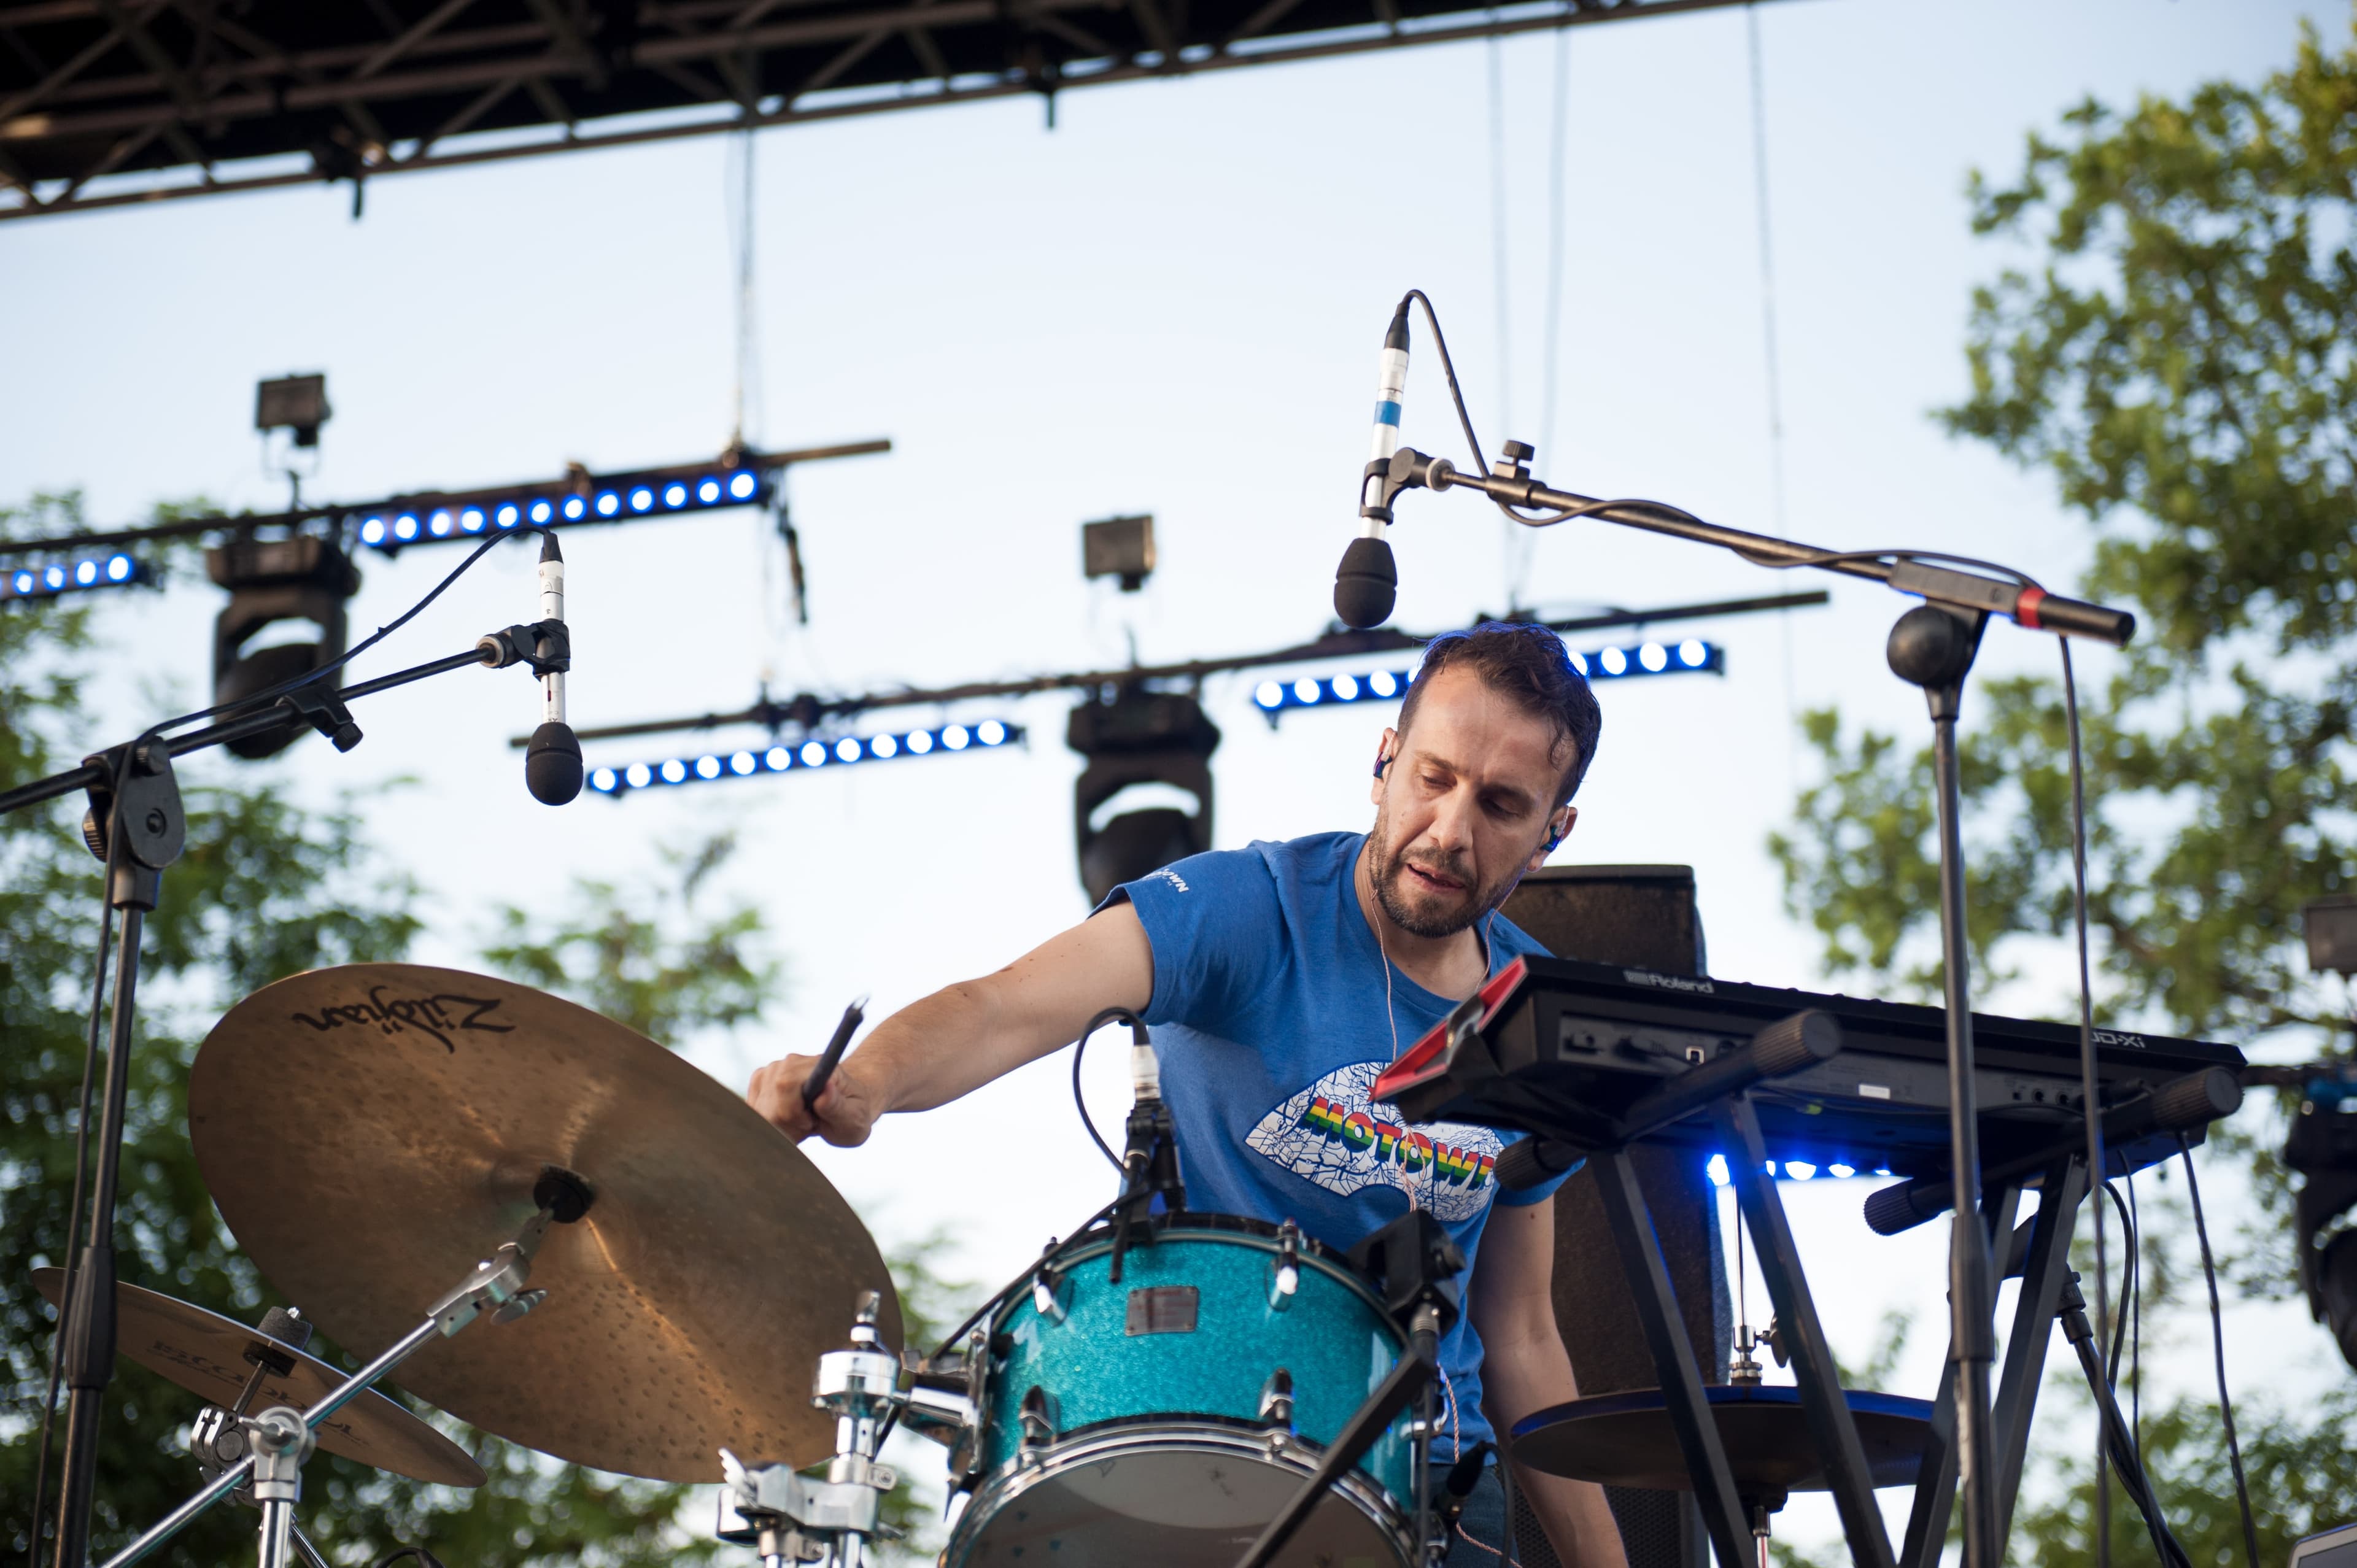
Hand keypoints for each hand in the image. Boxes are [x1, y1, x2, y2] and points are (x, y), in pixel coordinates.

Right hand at [747, 1053, 882, 1145]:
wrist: (844, 1105)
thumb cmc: (852, 1115)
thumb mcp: (854, 1119)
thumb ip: (837, 1107)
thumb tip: (825, 1088)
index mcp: (818, 1066)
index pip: (785, 1085)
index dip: (793, 1112)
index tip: (810, 1122)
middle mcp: (791, 1062)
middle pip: (769, 1103)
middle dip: (787, 1124)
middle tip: (810, 1124)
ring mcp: (772, 1069)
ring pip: (759, 1110)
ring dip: (780, 1124)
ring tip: (803, 1122)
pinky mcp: (760, 1080)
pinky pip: (754, 1110)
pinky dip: (770, 1121)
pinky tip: (789, 1120)